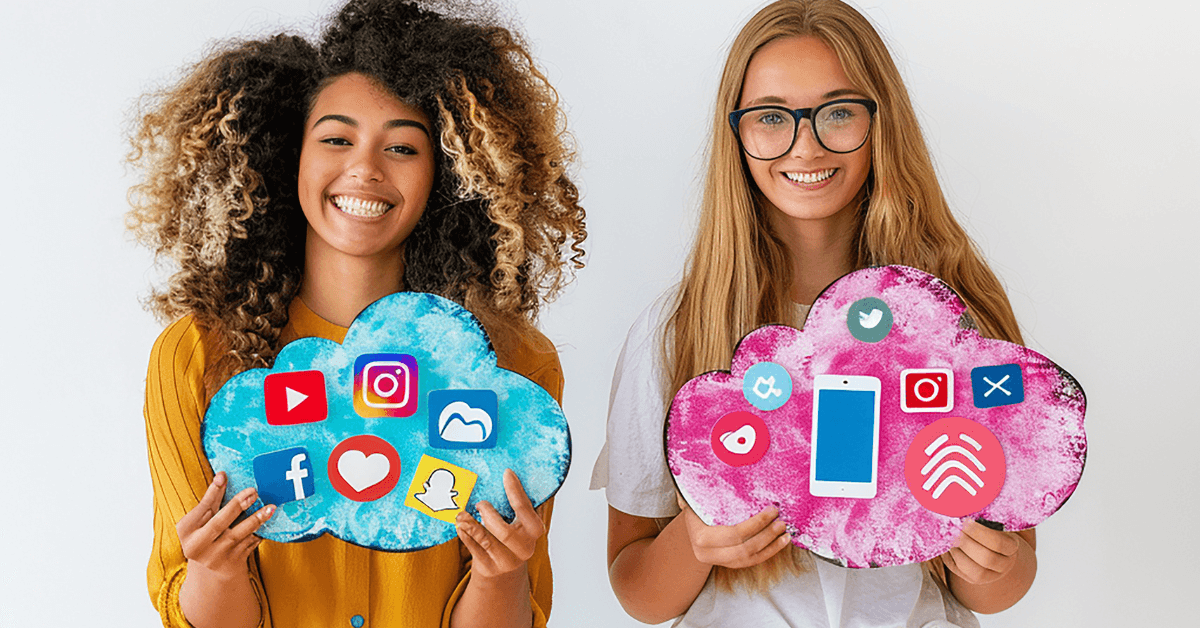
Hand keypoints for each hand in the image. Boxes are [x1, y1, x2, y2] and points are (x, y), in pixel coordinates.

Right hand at [177, 472, 273, 579]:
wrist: (212, 572)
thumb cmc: (208, 535)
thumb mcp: (202, 521)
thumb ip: (211, 502)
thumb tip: (222, 475)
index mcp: (186, 531)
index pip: (202, 508)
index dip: (213, 492)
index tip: (223, 475)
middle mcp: (197, 545)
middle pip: (219, 523)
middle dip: (237, 506)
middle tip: (253, 492)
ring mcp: (215, 556)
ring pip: (238, 535)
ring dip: (256, 519)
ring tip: (270, 508)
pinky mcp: (232, 563)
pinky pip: (249, 544)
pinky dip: (259, 532)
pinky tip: (269, 522)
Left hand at [455, 469, 545, 579]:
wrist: (504, 566)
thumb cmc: (511, 534)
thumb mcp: (519, 522)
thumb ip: (518, 504)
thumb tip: (509, 473)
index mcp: (535, 531)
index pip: (525, 508)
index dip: (515, 490)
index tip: (507, 473)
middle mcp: (525, 548)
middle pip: (505, 532)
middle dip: (489, 515)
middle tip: (480, 503)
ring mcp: (507, 561)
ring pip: (486, 542)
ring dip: (471, 526)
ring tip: (461, 515)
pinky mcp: (490, 567)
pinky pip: (475, 550)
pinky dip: (466, 536)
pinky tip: (460, 526)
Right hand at [675, 494, 790, 568]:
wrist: (690, 528)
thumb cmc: (695, 507)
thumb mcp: (693, 497)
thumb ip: (695, 487)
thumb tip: (691, 469)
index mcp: (700, 538)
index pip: (733, 534)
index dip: (756, 524)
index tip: (772, 510)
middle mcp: (708, 554)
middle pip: (744, 548)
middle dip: (766, 535)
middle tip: (781, 522)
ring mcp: (719, 562)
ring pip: (750, 558)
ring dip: (771, 546)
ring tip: (785, 533)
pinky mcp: (731, 564)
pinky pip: (752, 561)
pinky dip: (769, 552)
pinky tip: (781, 543)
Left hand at [944, 521, 1021, 584]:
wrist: (992, 548)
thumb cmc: (991, 528)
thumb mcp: (994, 522)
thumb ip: (985, 516)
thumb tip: (968, 504)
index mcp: (1011, 548)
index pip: (998, 543)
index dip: (980, 532)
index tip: (965, 519)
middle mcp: (1003, 565)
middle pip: (985, 557)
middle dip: (966, 541)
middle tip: (952, 527)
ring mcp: (988, 575)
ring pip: (969, 567)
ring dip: (955, 549)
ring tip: (946, 534)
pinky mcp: (971, 579)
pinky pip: (957, 570)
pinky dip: (948, 556)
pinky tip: (944, 543)